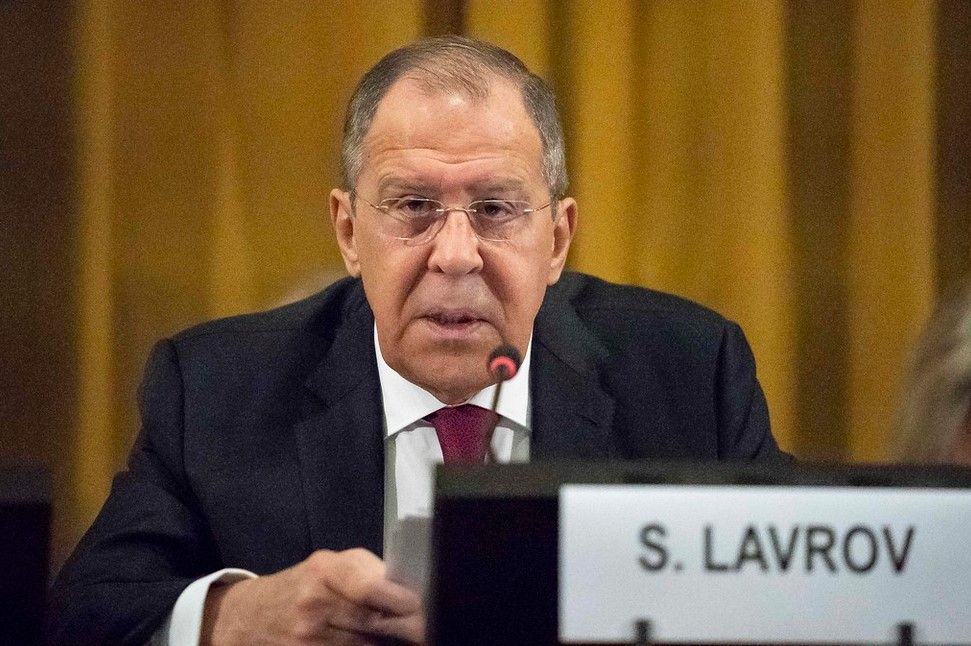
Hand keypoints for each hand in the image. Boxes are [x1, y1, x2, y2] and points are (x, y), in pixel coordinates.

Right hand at [201, 548, 424, 644]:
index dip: (401, 601)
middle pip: (372, 624)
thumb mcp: (332, 565)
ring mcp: (307, 638)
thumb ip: (369, 573)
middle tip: (426, 629)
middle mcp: (314, 604)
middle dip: (405, 629)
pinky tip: (378, 643)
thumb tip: (410, 590)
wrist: (250, 616)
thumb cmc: (304, 584)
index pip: (368, 587)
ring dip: (388, 643)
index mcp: (325, 571)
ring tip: (409, 638)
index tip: (424, 608)